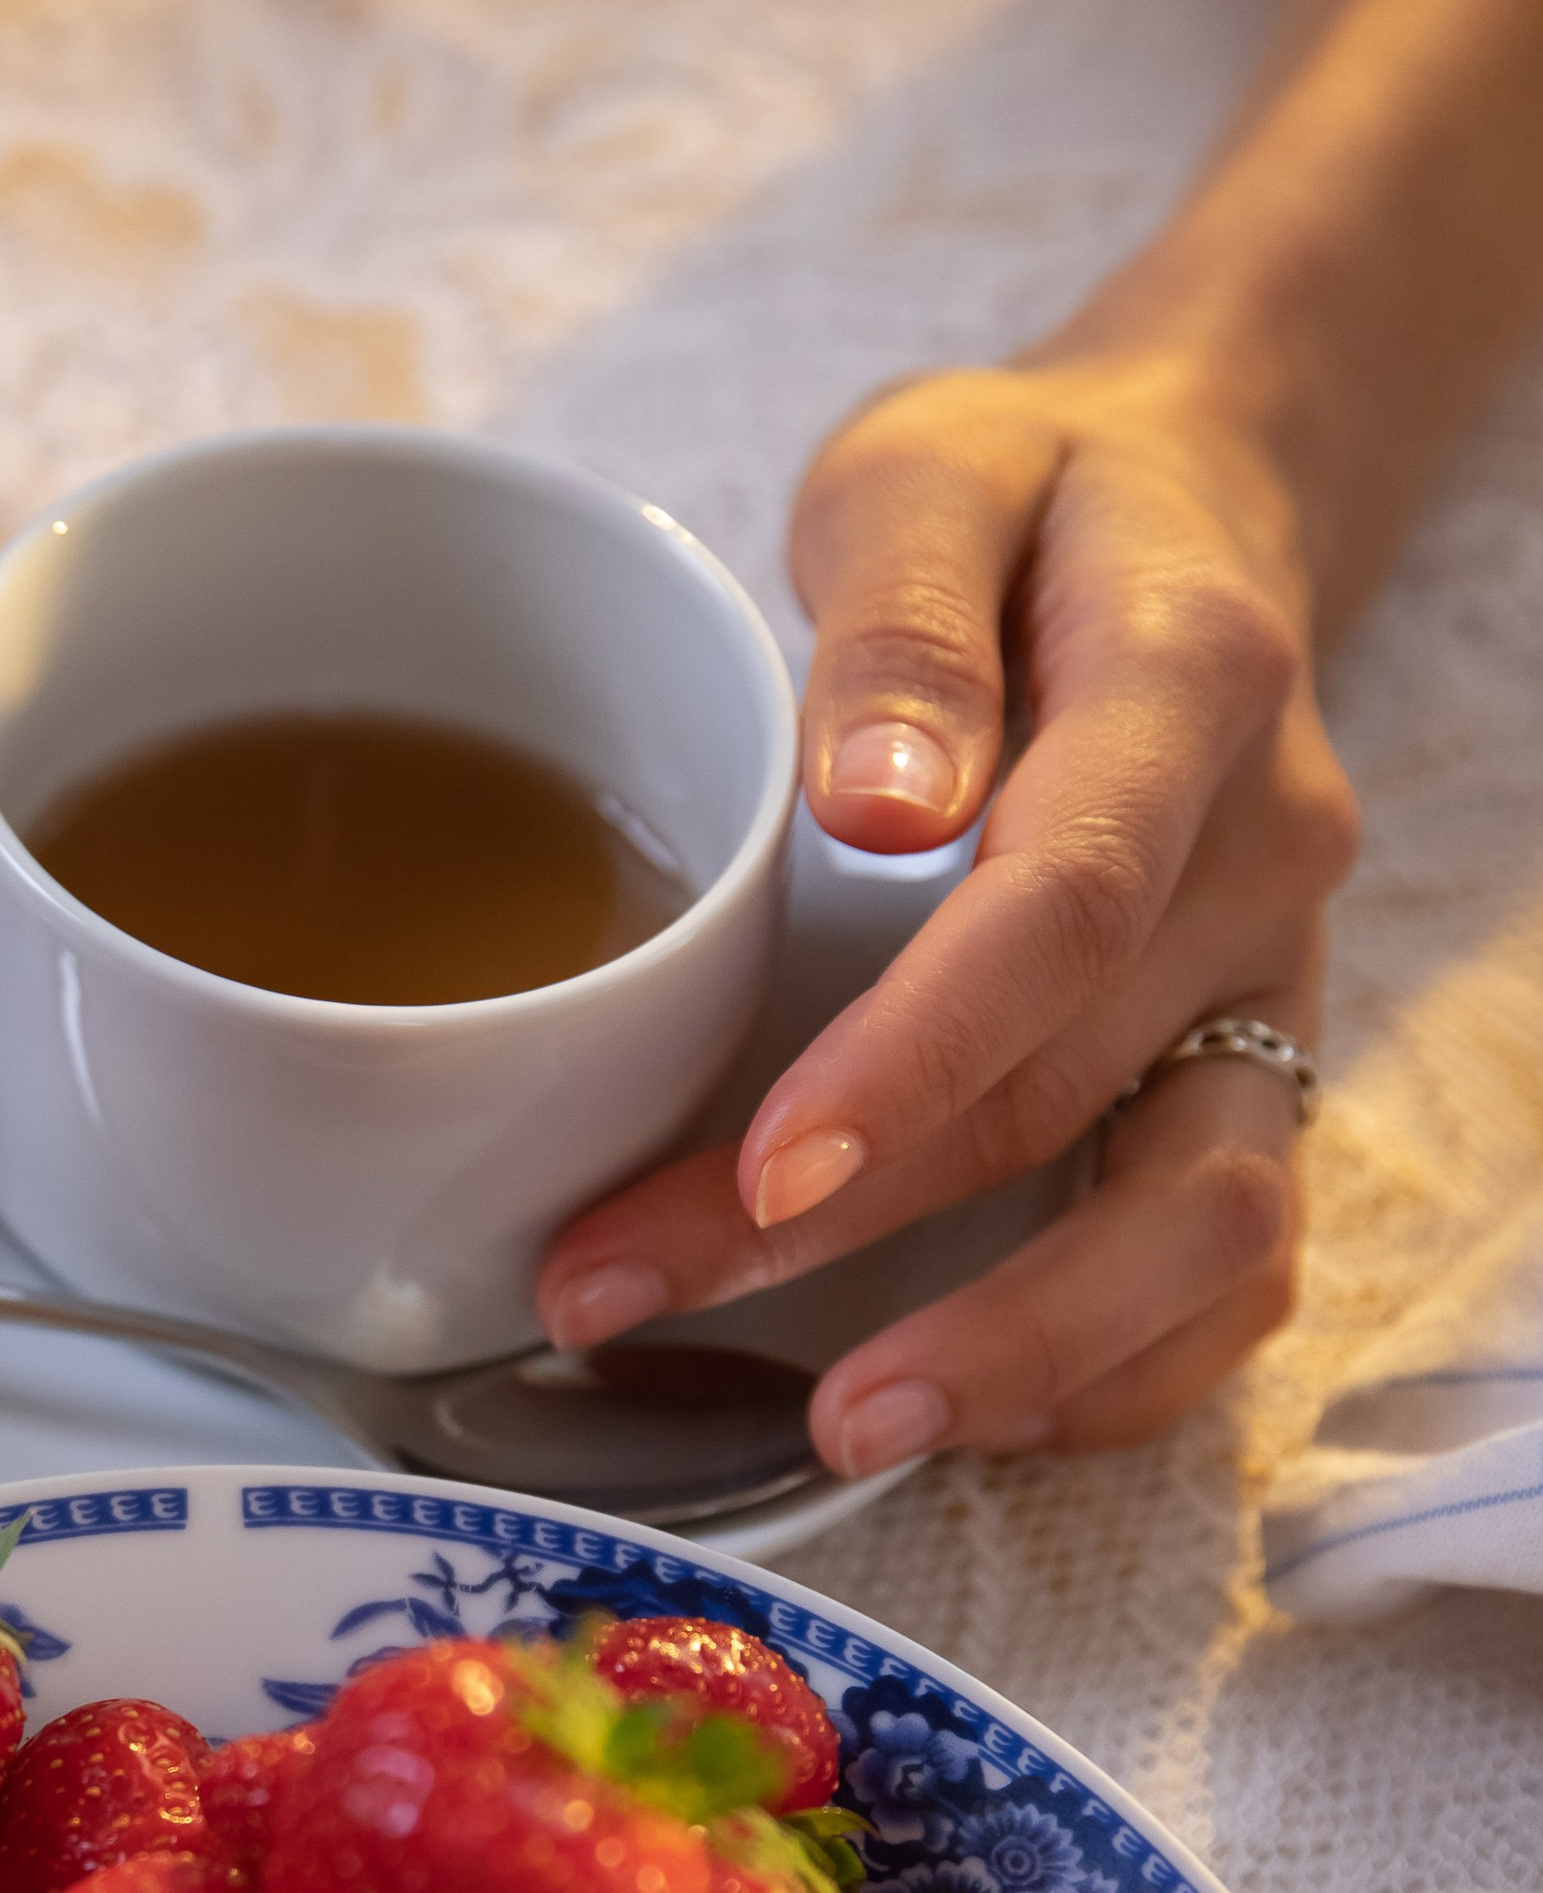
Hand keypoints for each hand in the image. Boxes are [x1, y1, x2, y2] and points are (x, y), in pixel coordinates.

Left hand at [538, 350, 1359, 1471]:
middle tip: (618, 1291)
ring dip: (1023, 1349)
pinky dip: (1109, 1368)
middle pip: (1073, 1094)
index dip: (910, 1061)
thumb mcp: (933, 468)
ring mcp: (1273, 992)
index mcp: (1186, 696)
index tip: (760, 1164)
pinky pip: (1233, 1270)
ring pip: (1208, 1226)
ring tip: (837, 1424)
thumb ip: (902, 621)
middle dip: (849, 1226)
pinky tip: (950, 1407)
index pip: (1057, 913)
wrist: (1187, 518)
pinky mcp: (1252, 1076)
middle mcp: (1261, 866)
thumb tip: (876, 805)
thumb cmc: (1026, 506)